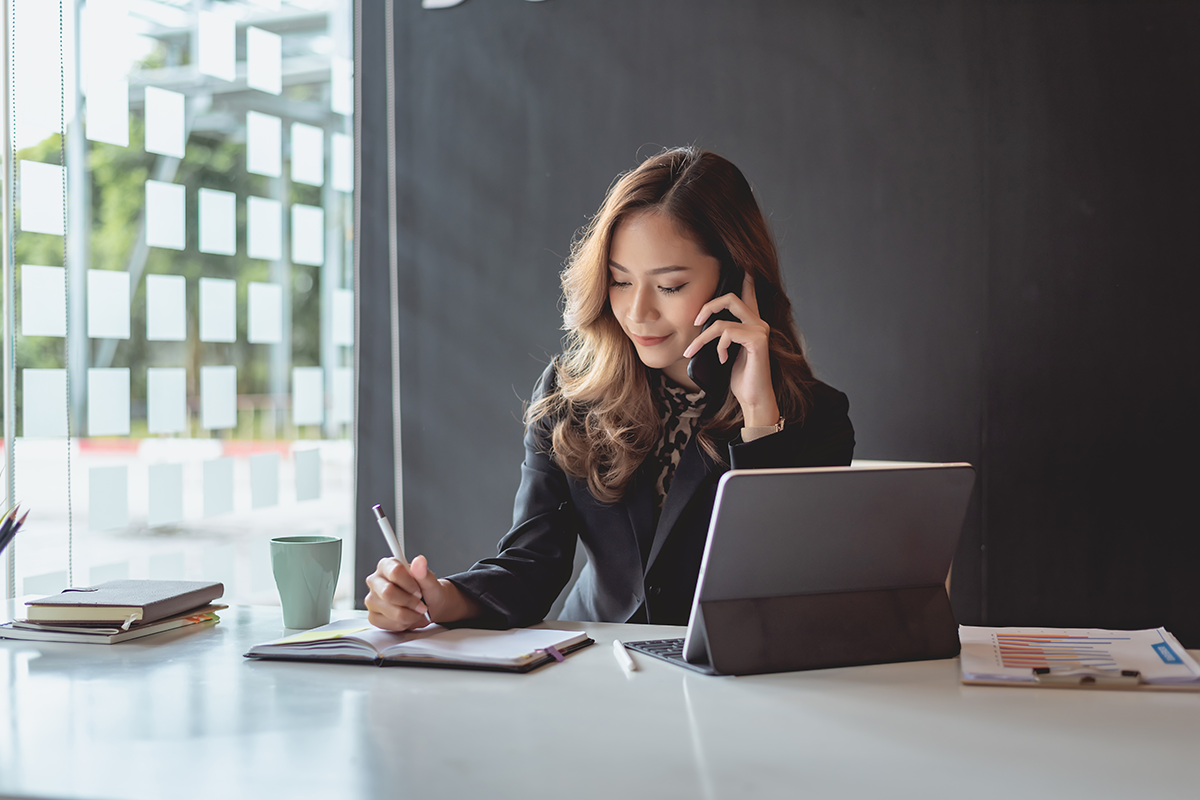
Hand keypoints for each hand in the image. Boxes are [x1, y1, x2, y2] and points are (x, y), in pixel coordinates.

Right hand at [365, 555, 479, 630]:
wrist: (428, 606)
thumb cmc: (426, 591)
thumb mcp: (430, 581)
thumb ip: (423, 572)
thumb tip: (419, 561)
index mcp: (386, 566)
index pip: (394, 572)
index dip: (409, 584)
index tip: (418, 590)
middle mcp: (375, 581)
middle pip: (388, 593)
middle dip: (409, 601)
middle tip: (420, 604)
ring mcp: (372, 600)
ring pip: (390, 610)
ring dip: (409, 614)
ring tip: (416, 611)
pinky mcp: (373, 617)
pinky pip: (388, 624)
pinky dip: (404, 623)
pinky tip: (408, 617)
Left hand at [682, 271, 780, 426]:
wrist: (752, 397)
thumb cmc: (739, 376)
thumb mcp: (724, 351)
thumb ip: (720, 335)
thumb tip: (701, 324)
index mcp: (751, 323)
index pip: (748, 294)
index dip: (745, 278)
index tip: (742, 264)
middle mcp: (758, 323)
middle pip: (731, 297)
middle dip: (708, 306)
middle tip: (694, 321)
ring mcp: (760, 331)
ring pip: (722, 320)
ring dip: (702, 337)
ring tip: (692, 351)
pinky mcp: (758, 341)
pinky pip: (727, 333)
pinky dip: (718, 347)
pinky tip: (722, 359)